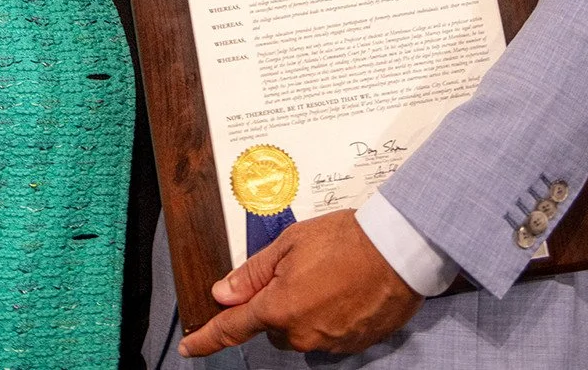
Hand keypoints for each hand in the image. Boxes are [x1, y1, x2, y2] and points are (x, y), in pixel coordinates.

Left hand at [179, 210, 424, 357]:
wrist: (397, 249)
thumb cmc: (345, 240)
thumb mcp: (289, 244)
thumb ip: (253, 273)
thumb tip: (222, 293)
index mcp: (280, 308)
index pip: (233, 329)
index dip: (207, 339)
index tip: (190, 347)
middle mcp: (302, 333)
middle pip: (272, 327)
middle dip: (275, 304)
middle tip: (296, 270)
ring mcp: (329, 343)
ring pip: (301, 331)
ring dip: (304, 309)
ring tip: (327, 275)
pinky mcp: (353, 345)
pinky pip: (327, 334)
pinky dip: (328, 315)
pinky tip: (343, 290)